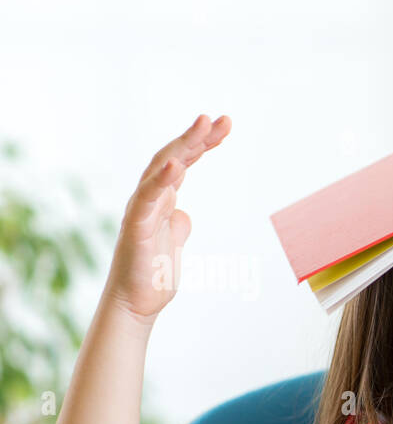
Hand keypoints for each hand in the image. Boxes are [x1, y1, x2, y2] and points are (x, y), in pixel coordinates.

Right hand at [104, 114, 231, 322]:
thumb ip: (178, 225)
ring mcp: (141, 209)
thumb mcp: (175, 244)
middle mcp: (149, 198)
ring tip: (204, 124)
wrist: (136, 305)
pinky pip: (148, 197)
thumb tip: (183, 214)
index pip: (183, 162)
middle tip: (222, 118)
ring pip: (161, 168)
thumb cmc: (153, 275)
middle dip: (197, 136)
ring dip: (183, 145)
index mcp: (161, 199)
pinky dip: (162, 179)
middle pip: (173, 157)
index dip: (202, 143)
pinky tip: (176, 163)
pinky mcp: (136, 226)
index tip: (225, 127)